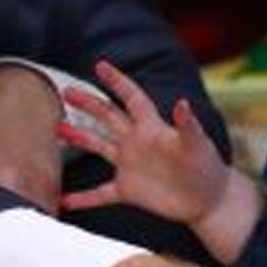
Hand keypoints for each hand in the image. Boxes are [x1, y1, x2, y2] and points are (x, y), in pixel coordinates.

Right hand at [58, 60, 230, 221]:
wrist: (209, 200)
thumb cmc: (207, 168)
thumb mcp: (197, 145)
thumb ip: (188, 125)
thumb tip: (183, 102)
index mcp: (152, 128)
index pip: (132, 98)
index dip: (117, 81)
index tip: (100, 65)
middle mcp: (137, 142)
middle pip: (108, 117)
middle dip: (88, 104)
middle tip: (66, 92)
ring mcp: (131, 166)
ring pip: (99, 147)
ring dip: (80, 138)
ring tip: (58, 129)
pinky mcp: (129, 190)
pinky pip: (100, 194)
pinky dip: (83, 198)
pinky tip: (64, 201)